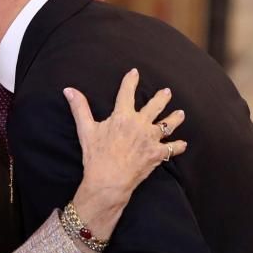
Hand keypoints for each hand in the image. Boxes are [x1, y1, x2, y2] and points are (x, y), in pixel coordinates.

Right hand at [66, 67, 186, 200]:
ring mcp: (151, 139)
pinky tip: (183, 144)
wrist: (109, 180)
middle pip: (155, 106)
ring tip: (181, 113)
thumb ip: (80, 108)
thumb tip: (69, 90)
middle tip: (166, 92)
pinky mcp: (157, 154)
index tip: (135, 72)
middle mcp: (140, 124)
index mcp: (123, 116)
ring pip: (168, 125)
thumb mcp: (86, 129)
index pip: (127, 92)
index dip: (131, 81)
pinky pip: (172, 149)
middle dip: (162, 97)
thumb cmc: (96, 155)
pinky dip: (178, 146)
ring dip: (175, 118)